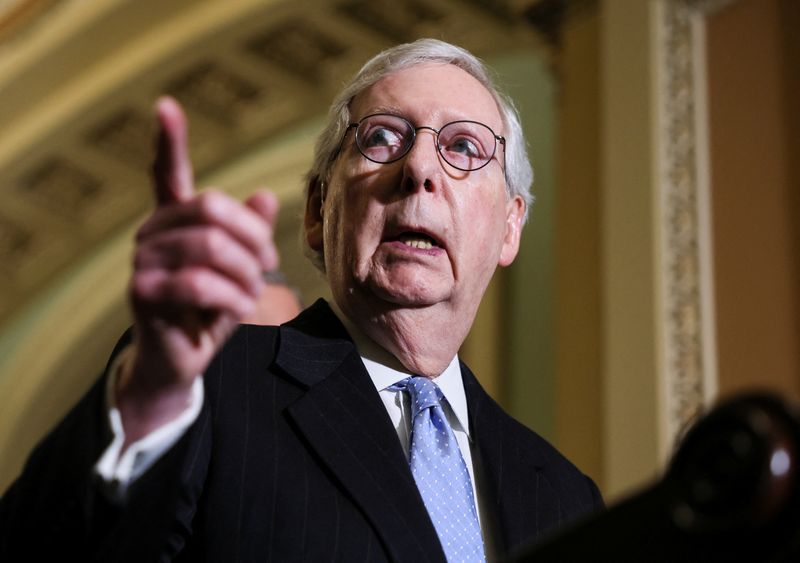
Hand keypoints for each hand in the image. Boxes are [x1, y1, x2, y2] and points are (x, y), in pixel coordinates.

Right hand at [117, 97, 277, 442]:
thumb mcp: (238, 268)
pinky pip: (199, 283)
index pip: (166, 172)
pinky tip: (238, 307)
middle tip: (269, 263)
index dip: (167, 139)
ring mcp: (143, 260)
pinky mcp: (143, 292)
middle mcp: (153, 232)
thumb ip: (250, 233)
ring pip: (211, 247)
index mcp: (175, 220)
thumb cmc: (211, 308)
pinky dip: (230, 297)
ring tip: (252, 292)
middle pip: (212, 209)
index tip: (165, 104)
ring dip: (245, 273)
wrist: (181, 358)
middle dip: (253, 238)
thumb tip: (266, 194)